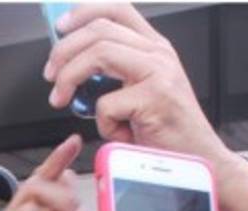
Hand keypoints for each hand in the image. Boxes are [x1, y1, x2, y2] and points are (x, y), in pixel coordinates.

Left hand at [43, 4, 247, 210]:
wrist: (197, 159)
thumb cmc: (164, 130)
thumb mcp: (139, 90)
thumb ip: (114, 71)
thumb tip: (71, 62)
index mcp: (154, 47)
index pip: (117, 9)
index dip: (83, 12)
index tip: (60, 26)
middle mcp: (158, 54)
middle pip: (99, 30)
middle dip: (63, 51)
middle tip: (50, 75)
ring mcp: (159, 73)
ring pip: (98, 54)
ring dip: (69, 77)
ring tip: (61, 99)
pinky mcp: (155, 99)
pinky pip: (106, 104)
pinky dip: (102, 123)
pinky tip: (117, 132)